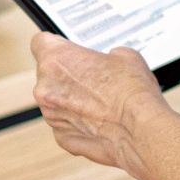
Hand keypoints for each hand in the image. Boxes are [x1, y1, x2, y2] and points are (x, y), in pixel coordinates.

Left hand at [29, 31, 168, 179]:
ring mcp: (51, 115)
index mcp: (56, 59)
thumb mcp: (124, 55)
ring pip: (56, 102)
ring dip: (72, 101)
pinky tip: (101, 121)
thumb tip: (106, 61)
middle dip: (68, 76)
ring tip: (102, 102)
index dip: (56, 46)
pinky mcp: (61, 137)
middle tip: (94, 79)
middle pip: (48, 74)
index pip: (40, 42)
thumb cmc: (131, 91)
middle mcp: (45, 87)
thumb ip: (103, 55)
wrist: (140, 130)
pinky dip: (78, 123)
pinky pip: (65, 124)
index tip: (66, 50)